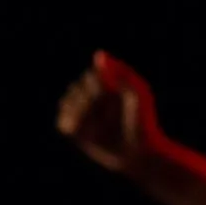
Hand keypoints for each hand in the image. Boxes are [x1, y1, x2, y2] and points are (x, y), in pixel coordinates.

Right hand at [56, 51, 160, 174]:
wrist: (140, 151)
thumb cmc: (143, 121)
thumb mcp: (136, 93)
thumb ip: (119, 71)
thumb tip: (98, 54)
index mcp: (106, 87)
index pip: (91, 76)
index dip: (98, 85)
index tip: (112, 95)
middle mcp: (92, 99)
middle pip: (76, 88)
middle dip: (89, 98)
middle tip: (108, 114)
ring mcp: (83, 115)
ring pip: (66, 103)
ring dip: (80, 111)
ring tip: (99, 123)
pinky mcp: (76, 132)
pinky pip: (62, 123)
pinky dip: (70, 123)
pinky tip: (84, 128)